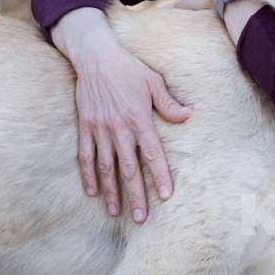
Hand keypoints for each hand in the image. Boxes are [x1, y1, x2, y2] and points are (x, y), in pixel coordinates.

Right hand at [51, 7, 192, 223]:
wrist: (95, 57)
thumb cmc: (128, 68)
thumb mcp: (153, 81)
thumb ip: (169, 103)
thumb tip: (189, 115)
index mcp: (139, 119)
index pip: (152, 154)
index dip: (160, 176)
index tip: (166, 195)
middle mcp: (119, 128)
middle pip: (129, 168)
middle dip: (136, 195)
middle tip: (142, 217)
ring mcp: (100, 129)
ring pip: (106, 167)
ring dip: (111, 191)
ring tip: (116, 212)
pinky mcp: (85, 127)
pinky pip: (85, 156)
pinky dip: (88, 175)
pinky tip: (92, 192)